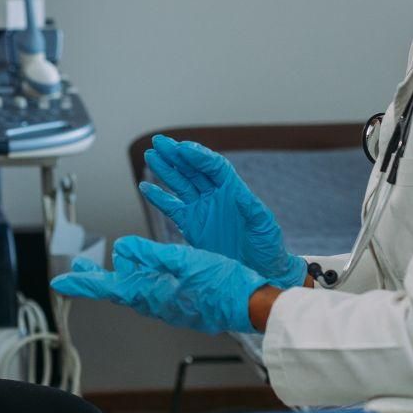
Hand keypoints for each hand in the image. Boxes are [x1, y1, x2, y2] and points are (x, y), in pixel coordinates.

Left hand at [49, 235, 265, 335]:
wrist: (253, 306)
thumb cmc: (224, 283)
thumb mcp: (186, 260)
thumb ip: (152, 254)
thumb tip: (122, 248)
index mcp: (152, 293)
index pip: (107, 288)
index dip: (82, 283)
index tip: (59, 282)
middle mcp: (156, 304)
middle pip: (118, 290)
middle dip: (97, 278)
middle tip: (78, 267)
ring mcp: (170, 307)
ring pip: (136, 291)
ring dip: (121, 277)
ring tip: (114, 262)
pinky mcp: (183, 306)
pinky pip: (154, 294)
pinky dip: (143, 280)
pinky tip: (149, 274)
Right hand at [139, 136, 305, 287]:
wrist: (258, 270)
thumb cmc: (267, 246)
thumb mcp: (263, 226)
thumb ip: (252, 209)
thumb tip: (239, 193)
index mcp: (233, 190)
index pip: (213, 166)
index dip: (197, 156)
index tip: (182, 148)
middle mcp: (215, 195)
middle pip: (192, 169)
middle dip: (176, 155)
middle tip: (159, 142)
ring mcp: (202, 209)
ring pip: (180, 184)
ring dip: (165, 170)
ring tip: (150, 156)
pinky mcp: (191, 225)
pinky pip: (172, 207)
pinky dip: (159, 197)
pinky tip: (146, 187)